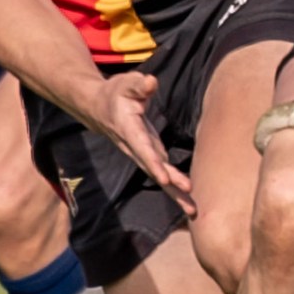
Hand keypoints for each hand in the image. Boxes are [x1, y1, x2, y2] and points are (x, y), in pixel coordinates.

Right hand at [89, 71, 194, 217]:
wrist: (100, 109)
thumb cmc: (115, 94)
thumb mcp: (125, 84)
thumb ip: (139, 84)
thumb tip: (151, 83)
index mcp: (129, 130)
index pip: (142, 148)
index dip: (153, 163)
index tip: (165, 178)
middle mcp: (136, 147)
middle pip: (153, 170)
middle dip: (170, 186)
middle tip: (188, 200)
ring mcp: (144, 154)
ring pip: (159, 176)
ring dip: (175, 193)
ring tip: (193, 211)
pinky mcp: (151, 155)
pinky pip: (164, 174)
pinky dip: (175, 187)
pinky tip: (189, 199)